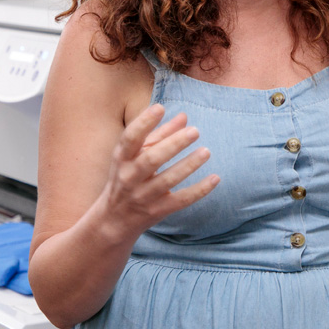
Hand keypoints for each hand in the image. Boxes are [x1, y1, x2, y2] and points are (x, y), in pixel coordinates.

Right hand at [98, 104, 218, 237]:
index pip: (130, 138)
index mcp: (122, 159)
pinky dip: (199, 190)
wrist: (113, 220)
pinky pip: (180, 200)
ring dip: (188, 165)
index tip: (160, 107)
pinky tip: (215, 178)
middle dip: (173, 144)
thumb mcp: (135, 156)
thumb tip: (184, 116)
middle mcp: (129, 177)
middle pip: (151, 159)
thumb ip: (159, 135)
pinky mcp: (157, 211)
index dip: (143, 123)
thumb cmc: (128, 177)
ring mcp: (143, 196)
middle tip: (195, 131)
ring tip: (206, 151)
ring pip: (167, 180)